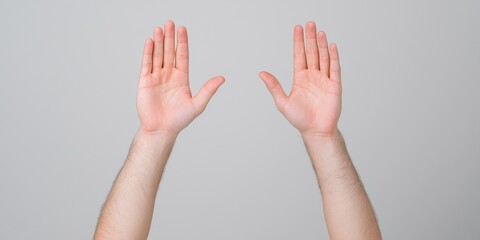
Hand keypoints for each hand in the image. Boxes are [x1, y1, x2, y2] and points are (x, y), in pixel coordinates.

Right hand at [137, 21, 224, 135]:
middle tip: (170, 23)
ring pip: (158, 55)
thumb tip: (222, 78)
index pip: (182, 56)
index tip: (183, 29)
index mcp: (181, 78)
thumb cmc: (179, 120)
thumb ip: (208, 90)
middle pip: (169, 52)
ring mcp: (156, 77)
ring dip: (158, 42)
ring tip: (159, 28)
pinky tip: (150, 42)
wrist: (161, 130)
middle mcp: (169, 75)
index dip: (182, 42)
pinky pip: (146, 64)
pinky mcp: (145, 82)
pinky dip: (148, 52)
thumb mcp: (197, 104)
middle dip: (170, 37)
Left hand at [260, 22, 341, 136]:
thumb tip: (261, 73)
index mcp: (300, 78)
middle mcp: (312, 76)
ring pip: (323, 58)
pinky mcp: (334, 85)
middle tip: (310, 24)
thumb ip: (274, 87)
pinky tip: (331, 46)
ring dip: (321, 45)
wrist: (316, 130)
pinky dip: (333, 57)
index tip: (298, 29)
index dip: (298, 42)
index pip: (299, 55)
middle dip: (310, 38)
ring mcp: (324, 80)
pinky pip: (334, 68)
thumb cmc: (299, 119)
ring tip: (319, 32)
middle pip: (312, 53)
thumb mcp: (282, 102)